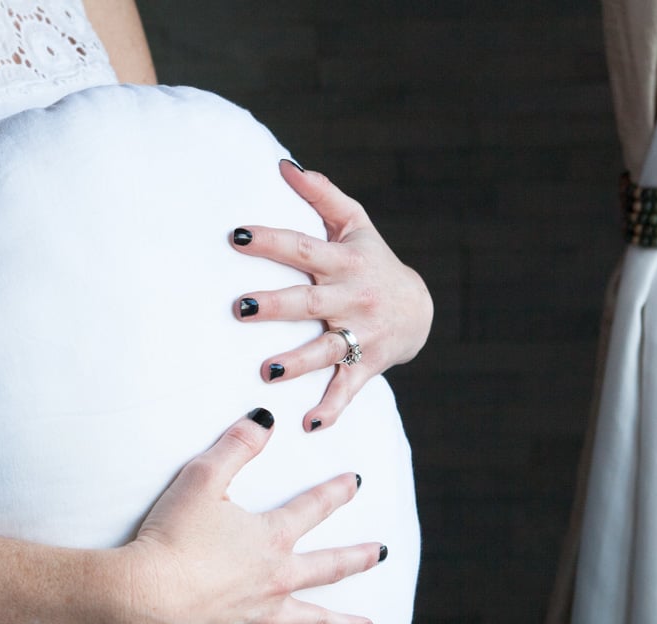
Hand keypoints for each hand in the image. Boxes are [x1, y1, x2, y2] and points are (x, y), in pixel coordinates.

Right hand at [122, 408, 383, 623]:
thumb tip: (264, 418)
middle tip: (381, 553)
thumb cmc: (171, 535)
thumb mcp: (202, 478)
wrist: (145, 594)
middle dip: (356, 558)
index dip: (335, 491)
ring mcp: (263, 614)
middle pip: (327, 567)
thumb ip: (236, 446)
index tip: (356, 482)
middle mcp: (277, 578)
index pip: (312, 507)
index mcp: (271, 537)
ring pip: (316, 620)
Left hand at [231, 160, 432, 429]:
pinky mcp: (365, 367)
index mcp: (344, 263)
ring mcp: (360, 336)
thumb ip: (321, 196)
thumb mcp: (355, 225)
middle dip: (276, 305)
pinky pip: (347, 390)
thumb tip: (283, 165)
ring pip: (326, 351)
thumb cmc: (373, 262)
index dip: (271, 241)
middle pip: (309, 303)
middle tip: (240, 308)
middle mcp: (351, 300)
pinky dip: (331, 409)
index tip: (237, 235)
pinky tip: (309, 425)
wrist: (420, 310)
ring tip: (268, 372)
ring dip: (298, 362)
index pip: (303, 248)